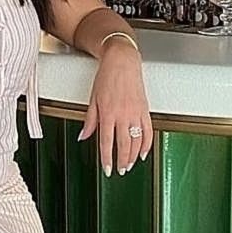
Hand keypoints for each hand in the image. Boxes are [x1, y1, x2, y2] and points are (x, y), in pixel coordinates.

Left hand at [78, 41, 152, 175]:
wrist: (122, 62)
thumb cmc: (106, 77)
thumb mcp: (93, 99)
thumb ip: (89, 120)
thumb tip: (83, 136)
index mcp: (107, 113)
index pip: (107, 142)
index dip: (107, 159)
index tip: (107, 169)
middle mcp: (123, 115)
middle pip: (124, 145)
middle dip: (122, 161)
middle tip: (120, 170)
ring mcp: (136, 113)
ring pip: (137, 141)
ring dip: (133, 156)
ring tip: (129, 165)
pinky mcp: (145, 109)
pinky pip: (148, 131)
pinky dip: (147, 144)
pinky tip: (143, 153)